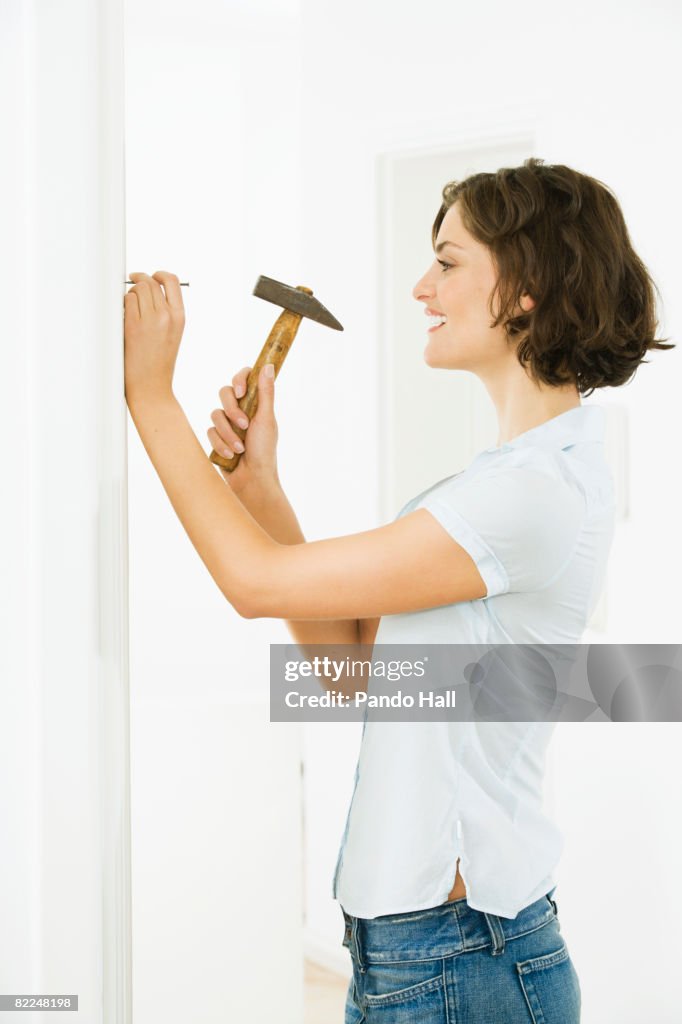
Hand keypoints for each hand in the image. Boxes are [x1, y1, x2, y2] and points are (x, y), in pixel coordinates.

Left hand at [124, 271, 184, 404]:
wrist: (152, 388)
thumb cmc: (158, 364)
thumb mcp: (172, 335)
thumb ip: (165, 313)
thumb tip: (146, 290)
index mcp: (180, 317)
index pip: (172, 281)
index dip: (158, 274)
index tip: (149, 277)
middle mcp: (167, 316)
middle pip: (150, 282)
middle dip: (138, 282)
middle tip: (131, 287)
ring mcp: (150, 320)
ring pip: (137, 289)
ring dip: (129, 294)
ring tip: (127, 308)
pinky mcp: (133, 327)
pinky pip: (126, 301)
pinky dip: (122, 305)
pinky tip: (122, 317)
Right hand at [208, 364, 279, 492]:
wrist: (252, 479)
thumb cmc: (264, 450)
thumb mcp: (267, 420)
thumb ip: (265, 393)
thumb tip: (268, 365)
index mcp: (254, 402)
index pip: (244, 378)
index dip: (239, 379)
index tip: (241, 391)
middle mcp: (240, 409)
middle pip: (223, 392)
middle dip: (232, 410)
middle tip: (243, 424)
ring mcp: (227, 423)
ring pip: (215, 414)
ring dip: (228, 433)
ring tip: (240, 448)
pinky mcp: (216, 437)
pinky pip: (210, 432)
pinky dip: (221, 444)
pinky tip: (231, 454)